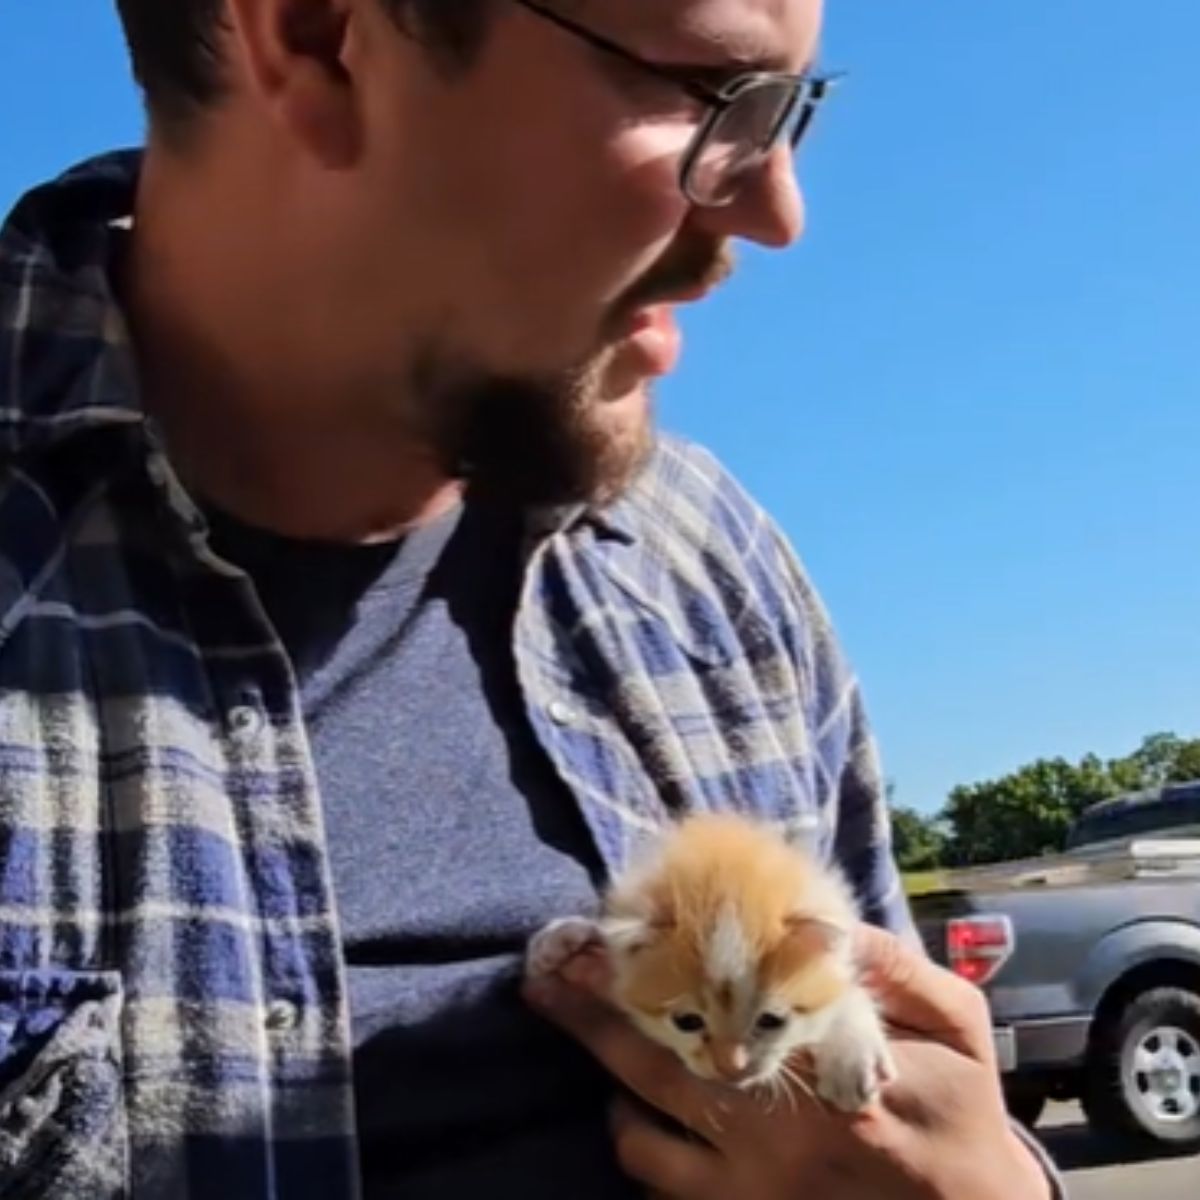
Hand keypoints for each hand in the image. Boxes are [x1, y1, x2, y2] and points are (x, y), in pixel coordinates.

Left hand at [523, 925, 1052, 1199]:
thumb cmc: (962, 1115)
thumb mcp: (954, 1023)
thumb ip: (891, 964)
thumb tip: (811, 916)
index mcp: (822, 1073)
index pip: (712, 1006)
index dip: (643, 974)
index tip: (593, 942)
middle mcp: (773, 1139)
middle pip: (653, 1070)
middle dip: (588, 1021)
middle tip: (541, 981)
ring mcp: (751, 1195)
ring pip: (642, 1145)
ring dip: (611, 1096)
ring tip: (598, 1057)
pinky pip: (663, 1196)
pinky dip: (642, 1158)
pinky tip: (638, 1123)